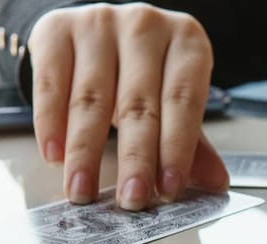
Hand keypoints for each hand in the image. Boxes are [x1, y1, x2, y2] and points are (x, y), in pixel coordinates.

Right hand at [27, 3, 227, 210]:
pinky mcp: (56, 30)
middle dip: (135, 159)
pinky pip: (51, 84)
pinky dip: (51, 124)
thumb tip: (215, 184)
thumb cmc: (142, 69)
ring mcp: (99, 23)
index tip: (169, 188)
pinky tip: (55, 156)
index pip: (183, 101)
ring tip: (83, 190)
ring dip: (85, 152)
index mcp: (186, 42)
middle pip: (138, 103)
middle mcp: (145, 27)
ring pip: (91, 98)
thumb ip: (192, 142)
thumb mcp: (172, 99)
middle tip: (131, 198)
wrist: (98, 30)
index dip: (176, 149)